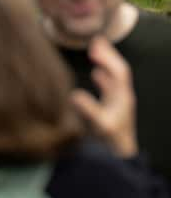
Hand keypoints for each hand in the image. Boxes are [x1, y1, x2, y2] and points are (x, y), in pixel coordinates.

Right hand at [70, 35, 137, 157]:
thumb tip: (74, 93)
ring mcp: (118, 102)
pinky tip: (97, 74)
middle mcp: (122, 96)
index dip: (107, 57)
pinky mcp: (113, 108)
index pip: (118, 70)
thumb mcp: (99, 124)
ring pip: (114, 76)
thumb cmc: (109, 140)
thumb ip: (88, 109)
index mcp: (122, 96)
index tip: (94, 45)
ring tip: (96, 52)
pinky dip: (104, 75)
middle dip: (108, 54)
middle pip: (118, 70)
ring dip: (106, 63)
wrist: (119, 156)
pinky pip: (110, 86)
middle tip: (96, 40)